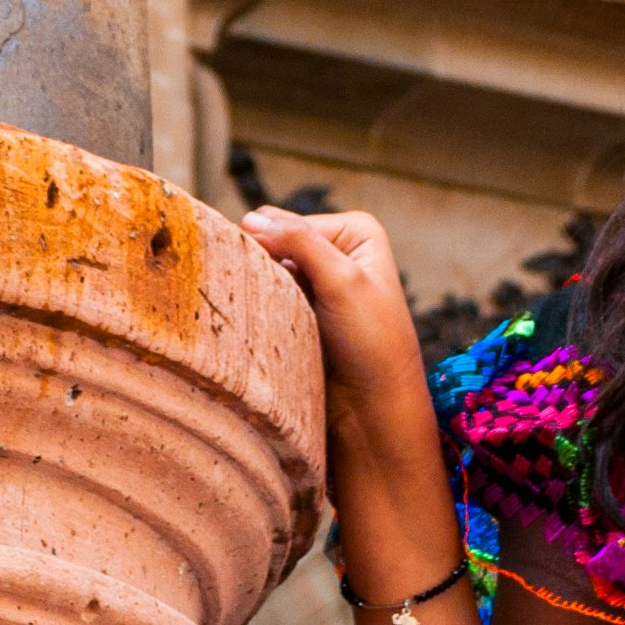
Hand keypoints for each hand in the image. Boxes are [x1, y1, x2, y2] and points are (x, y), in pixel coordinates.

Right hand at [240, 206, 431, 410]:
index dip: (271, 245)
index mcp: (354, 232)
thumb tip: (250, 218)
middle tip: (266, 298)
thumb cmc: (373, 344)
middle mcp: (336, 251)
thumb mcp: (342, 281)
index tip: (273, 280)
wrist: (373, 406)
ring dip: (260, 290)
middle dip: (263, 266)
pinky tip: (265, 324)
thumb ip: (299, 242)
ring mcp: (317, 283)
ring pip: (266, 273)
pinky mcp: (302, 312)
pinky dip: (261, 308)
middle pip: (274, 244)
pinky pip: (267, 299)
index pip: (288, 222)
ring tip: (268, 314)